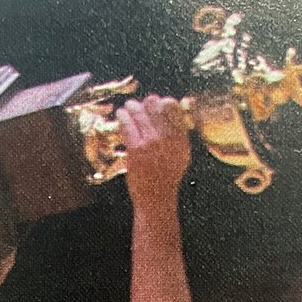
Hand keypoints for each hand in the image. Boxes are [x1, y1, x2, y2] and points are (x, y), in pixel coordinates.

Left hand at [116, 95, 191, 213]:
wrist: (156, 199)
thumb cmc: (166, 178)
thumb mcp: (180, 156)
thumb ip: (178, 135)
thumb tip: (168, 111)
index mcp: (181, 138)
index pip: (172, 106)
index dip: (162, 102)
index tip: (155, 104)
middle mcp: (168, 138)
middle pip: (154, 104)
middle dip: (145, 103)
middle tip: (139, 106)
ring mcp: (152, 143)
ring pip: (138, 111)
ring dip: (131, 107)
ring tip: (127, 108)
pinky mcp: (136, 148)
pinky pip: (127, 123)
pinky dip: (122, 116)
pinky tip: (121, 116)